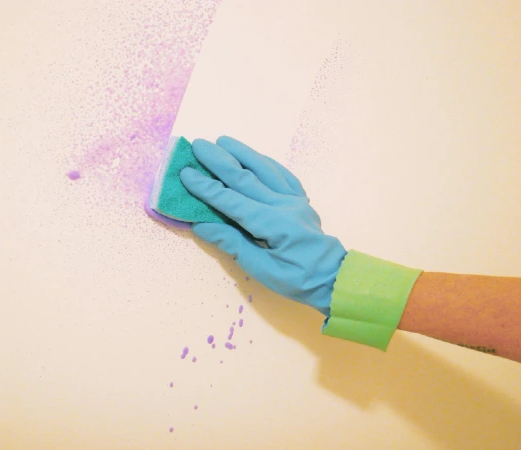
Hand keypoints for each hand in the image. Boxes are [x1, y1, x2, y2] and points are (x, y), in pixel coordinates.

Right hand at [179, 136, 346, 316]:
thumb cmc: (298, 280)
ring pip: (265, 169)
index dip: (207, 188)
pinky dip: (267, 163)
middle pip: (246, 177)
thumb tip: (201, 225)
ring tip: (223, 140)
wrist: (334, 278)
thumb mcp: (262, 270)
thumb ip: (232, 244)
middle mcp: (284, 205)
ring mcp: (295, 200)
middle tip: (198, 145)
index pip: (232, 201)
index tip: (186, 174)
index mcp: (273, 224)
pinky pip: (283, 175)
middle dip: (219, 161)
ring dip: (243, 153)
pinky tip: (256, 156)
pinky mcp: (301, 201)